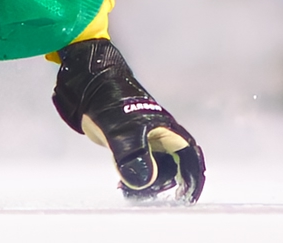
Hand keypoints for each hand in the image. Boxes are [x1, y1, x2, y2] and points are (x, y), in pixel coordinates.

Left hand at [52, 38, 204, 201]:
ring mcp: (147, 139)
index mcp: (167, 130)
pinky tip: (124, 184)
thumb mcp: (122, 131)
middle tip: (151, 198)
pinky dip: (138, 178)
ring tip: (132, 193)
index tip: (189, 197)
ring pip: (159, 167)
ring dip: (151, 184)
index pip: (190, 156)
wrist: (88, 85)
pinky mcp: (133, 143)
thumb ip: (133, 156)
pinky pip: (143, 166)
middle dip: (168, 185)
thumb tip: (142, 181)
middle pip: (176, 166)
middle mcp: (161, 135)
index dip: (194, 177)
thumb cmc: (110, 100)